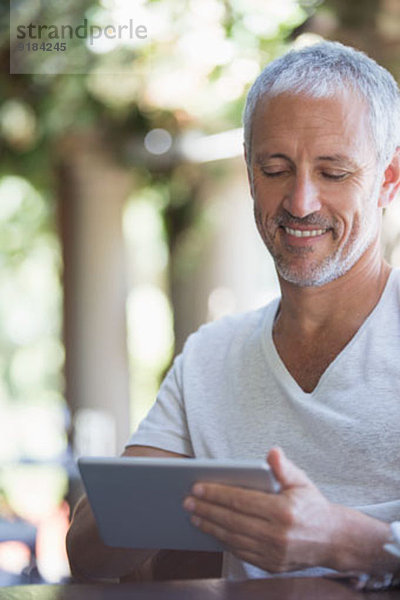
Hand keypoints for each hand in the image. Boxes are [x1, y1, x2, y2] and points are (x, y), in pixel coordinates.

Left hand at [183, 447, 338, 572]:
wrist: (334, 540)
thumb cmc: (313, 506)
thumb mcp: (302, 482)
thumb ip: (284, 467)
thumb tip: (272, 452)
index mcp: (283, 511)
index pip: (240, 500)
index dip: (216, 494)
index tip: (197, 488)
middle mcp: (277, 535)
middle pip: (232, 520)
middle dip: (206, 510)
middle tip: (187, 502)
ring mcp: (273, 554)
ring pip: (233, 539)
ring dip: (210, 527)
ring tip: (194, 516)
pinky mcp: (271, 565)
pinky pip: (241, 552)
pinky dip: (224, 541)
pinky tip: (212, 531)